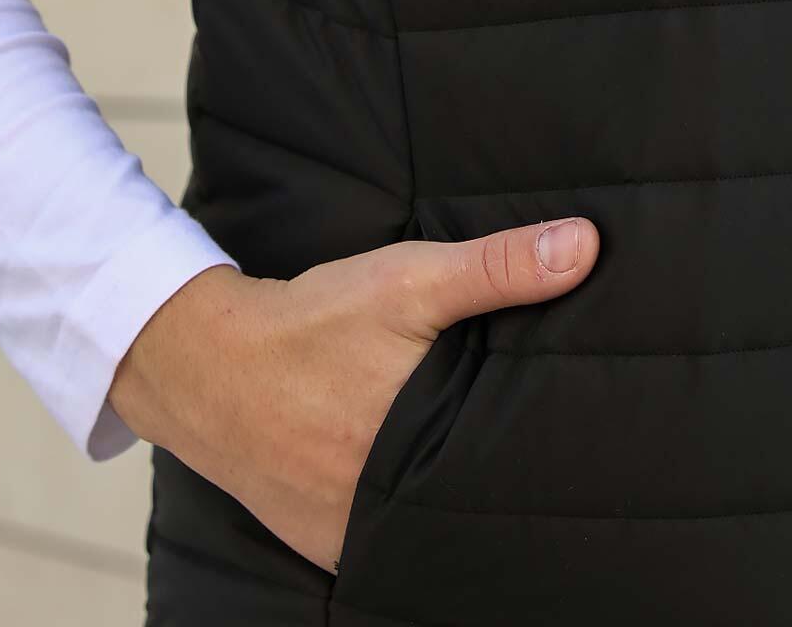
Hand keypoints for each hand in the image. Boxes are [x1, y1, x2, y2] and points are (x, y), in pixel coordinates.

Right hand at [107, 215, 598, 572]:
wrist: (206, 368)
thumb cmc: (312, 323)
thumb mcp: (409, 281)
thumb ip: (498, 266)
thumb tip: (586, 246)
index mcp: (426, 448)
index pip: (516, 469)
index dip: (552, 457)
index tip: (584, 441)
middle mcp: (393, 505)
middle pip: (474, 500)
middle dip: (504, 479)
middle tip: (544, 457)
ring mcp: (359, 535)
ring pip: (431, 527)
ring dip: (454, 503)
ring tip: (487, 473)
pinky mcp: (331, 545)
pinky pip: (387, 544)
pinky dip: (407, 520)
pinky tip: (426, 493)